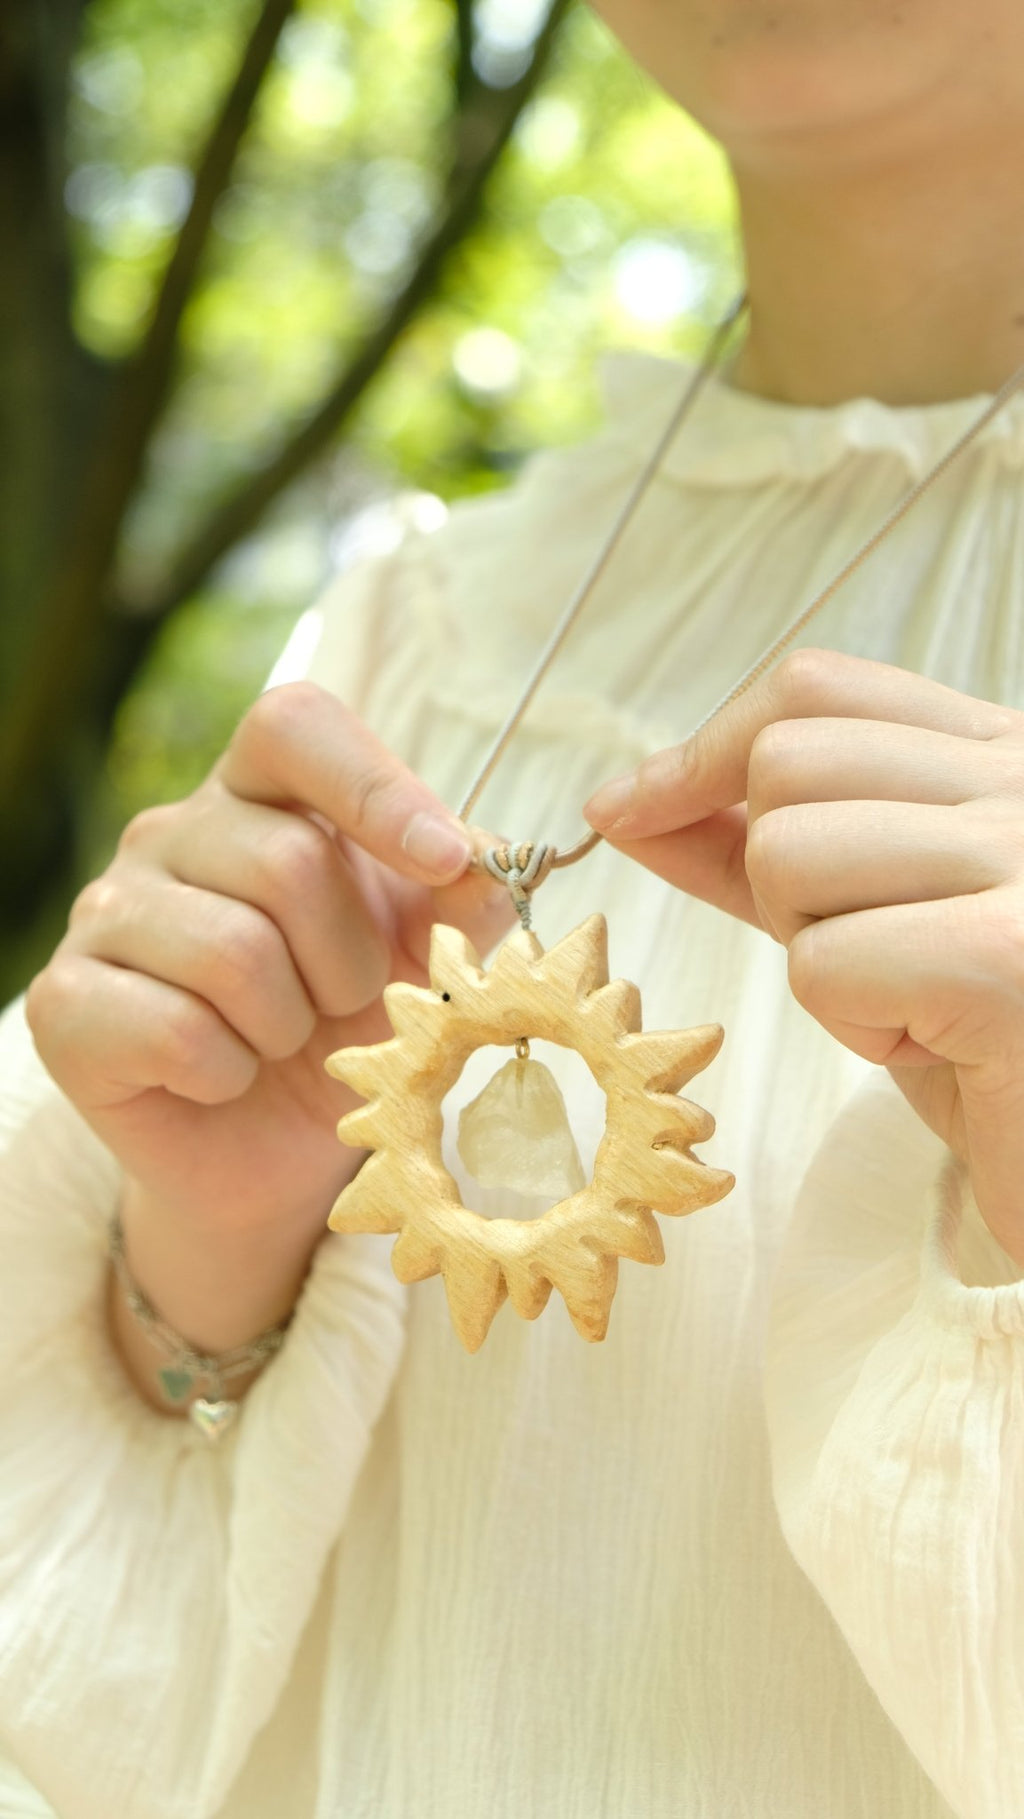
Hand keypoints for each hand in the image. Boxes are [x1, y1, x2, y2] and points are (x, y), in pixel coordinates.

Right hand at [28, 682, 510, 1239]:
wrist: (279, 1153)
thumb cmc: (353, 1029)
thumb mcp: (431, 954)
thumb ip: (467, 895)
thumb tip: (486, 857)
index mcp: (259, 795)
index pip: (295, 725)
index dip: (374, 785)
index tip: (443, 859)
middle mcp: (170, 833)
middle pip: (289, 859)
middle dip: (350, 960)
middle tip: (342, 1002)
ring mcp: (104, 911)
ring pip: (233, 951)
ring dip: (290, 1023)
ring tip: (282, 1041)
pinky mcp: (64, 1003)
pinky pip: (175, 1030)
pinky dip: (227, 1073)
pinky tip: (223, 1077)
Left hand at [584, 649, 1023, 1263]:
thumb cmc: (989, 1052)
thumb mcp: (867, 920)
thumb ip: (758, 851)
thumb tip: (624, 802)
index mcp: (1002, 757)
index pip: (817, 689)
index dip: (705, 747)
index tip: (633, 810)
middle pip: (785, 762)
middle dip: (772, 875)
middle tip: (866, 957)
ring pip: (788, 853)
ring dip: (813, 951)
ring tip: (908, 1002)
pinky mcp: (1007, 959)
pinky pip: (823, 961)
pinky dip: (850, 1022)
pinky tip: (934, 1047)